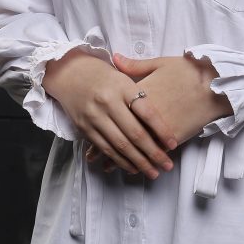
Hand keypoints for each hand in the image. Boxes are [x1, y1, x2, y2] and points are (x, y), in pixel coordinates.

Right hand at [41, 47, 177, 179]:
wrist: (69, 72)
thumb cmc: (103, 74)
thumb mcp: (124, 74)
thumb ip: (143, 91)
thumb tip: (168, 108)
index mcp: (122, 86)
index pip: (146, 112)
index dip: (161, 130)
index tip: (173, 144)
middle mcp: (108, 102)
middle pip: (135, 133)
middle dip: (153, 153)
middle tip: (167, 165)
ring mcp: (94, 116)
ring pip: (120, 145)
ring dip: (139, 162)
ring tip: (154, 172)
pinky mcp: (84, 128)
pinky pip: (105, 149)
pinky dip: (120, 161)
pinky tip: (133, 168)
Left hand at [86, 52, 232, 171]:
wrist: (215, 84)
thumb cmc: (188, 71)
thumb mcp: (160, 64)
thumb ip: (135, 66)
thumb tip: (116, 58)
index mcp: (136, 93)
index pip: (113, 112)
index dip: (100, 124)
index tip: (89, 131)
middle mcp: (142, 113)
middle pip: (118, 133)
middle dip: (104, 148)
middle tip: (92, 159)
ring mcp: (156, 128)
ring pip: (133, 147)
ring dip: (119, 158)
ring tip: (107, 167)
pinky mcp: (171, 137)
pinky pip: (150, 153)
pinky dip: (141, 161)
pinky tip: (132, 169)